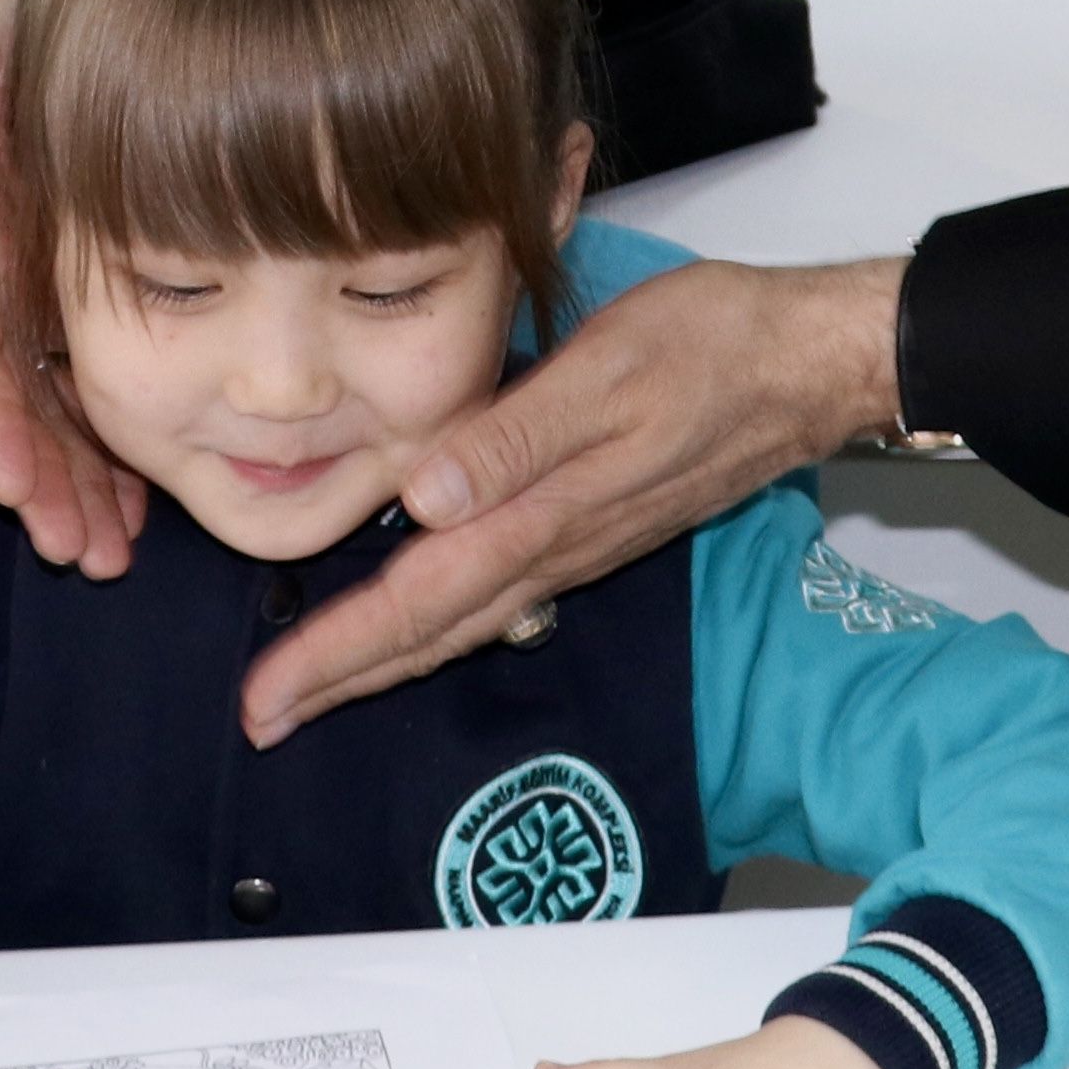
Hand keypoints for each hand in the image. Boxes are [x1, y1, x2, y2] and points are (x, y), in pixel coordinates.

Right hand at [0, 0, 138, 566]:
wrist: (59, 24)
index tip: (10, 478)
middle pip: (7, 402)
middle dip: (36, 480)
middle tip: (76, 550)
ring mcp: (33, 302)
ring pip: (51, 412)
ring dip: (75, 485)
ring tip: (110, 553)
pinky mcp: (82, 304)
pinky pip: (95, 387)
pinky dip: (113, 450)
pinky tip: (144, 504)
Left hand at [239, 257, 907, 744]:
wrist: (806, 363)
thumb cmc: (712, 348)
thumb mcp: (605, 373)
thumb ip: (512, 440)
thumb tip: (423, 498)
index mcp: (542, 514)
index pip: (416, 602)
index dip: (335, 653)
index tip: (266, 698)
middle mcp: (555, 546)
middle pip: (430, 631)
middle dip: (340, 679)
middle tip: (262, 719)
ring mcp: (578, 543)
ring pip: (462, 620)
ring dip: (385, 657)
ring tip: (320, 685)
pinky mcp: (595, 524)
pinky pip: (498, 595)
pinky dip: (441, 620)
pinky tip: (424, 617)